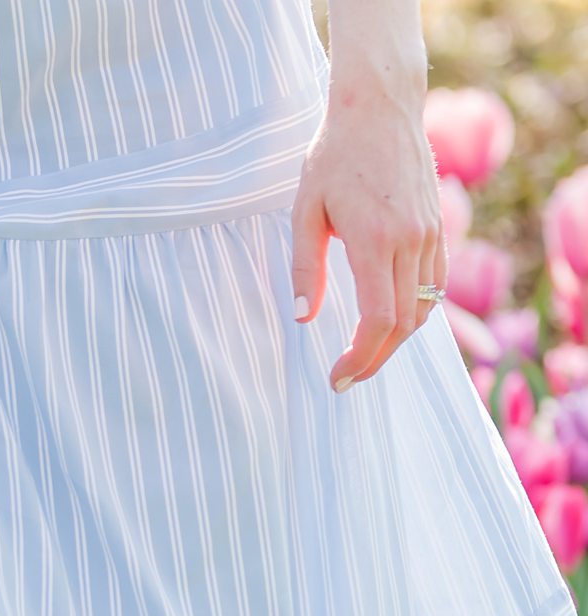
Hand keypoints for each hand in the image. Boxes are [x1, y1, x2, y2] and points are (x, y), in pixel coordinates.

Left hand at [295, 55, 442, 391]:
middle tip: (346, 379)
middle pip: (405, 322)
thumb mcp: (305, 212)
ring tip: (365, 356)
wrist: (379, 109)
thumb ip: (306, 267)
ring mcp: (431, 232)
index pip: (378, 319)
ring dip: (397, 339)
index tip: (337, 378)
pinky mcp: (438, 226)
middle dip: (376, 358)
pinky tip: (390, 321)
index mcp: (376, 240)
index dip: (360, 357)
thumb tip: (304, 316)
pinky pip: (435, 282)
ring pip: (425, 306)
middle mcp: (412, 240)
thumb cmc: (333, 157)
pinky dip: (416, 310)